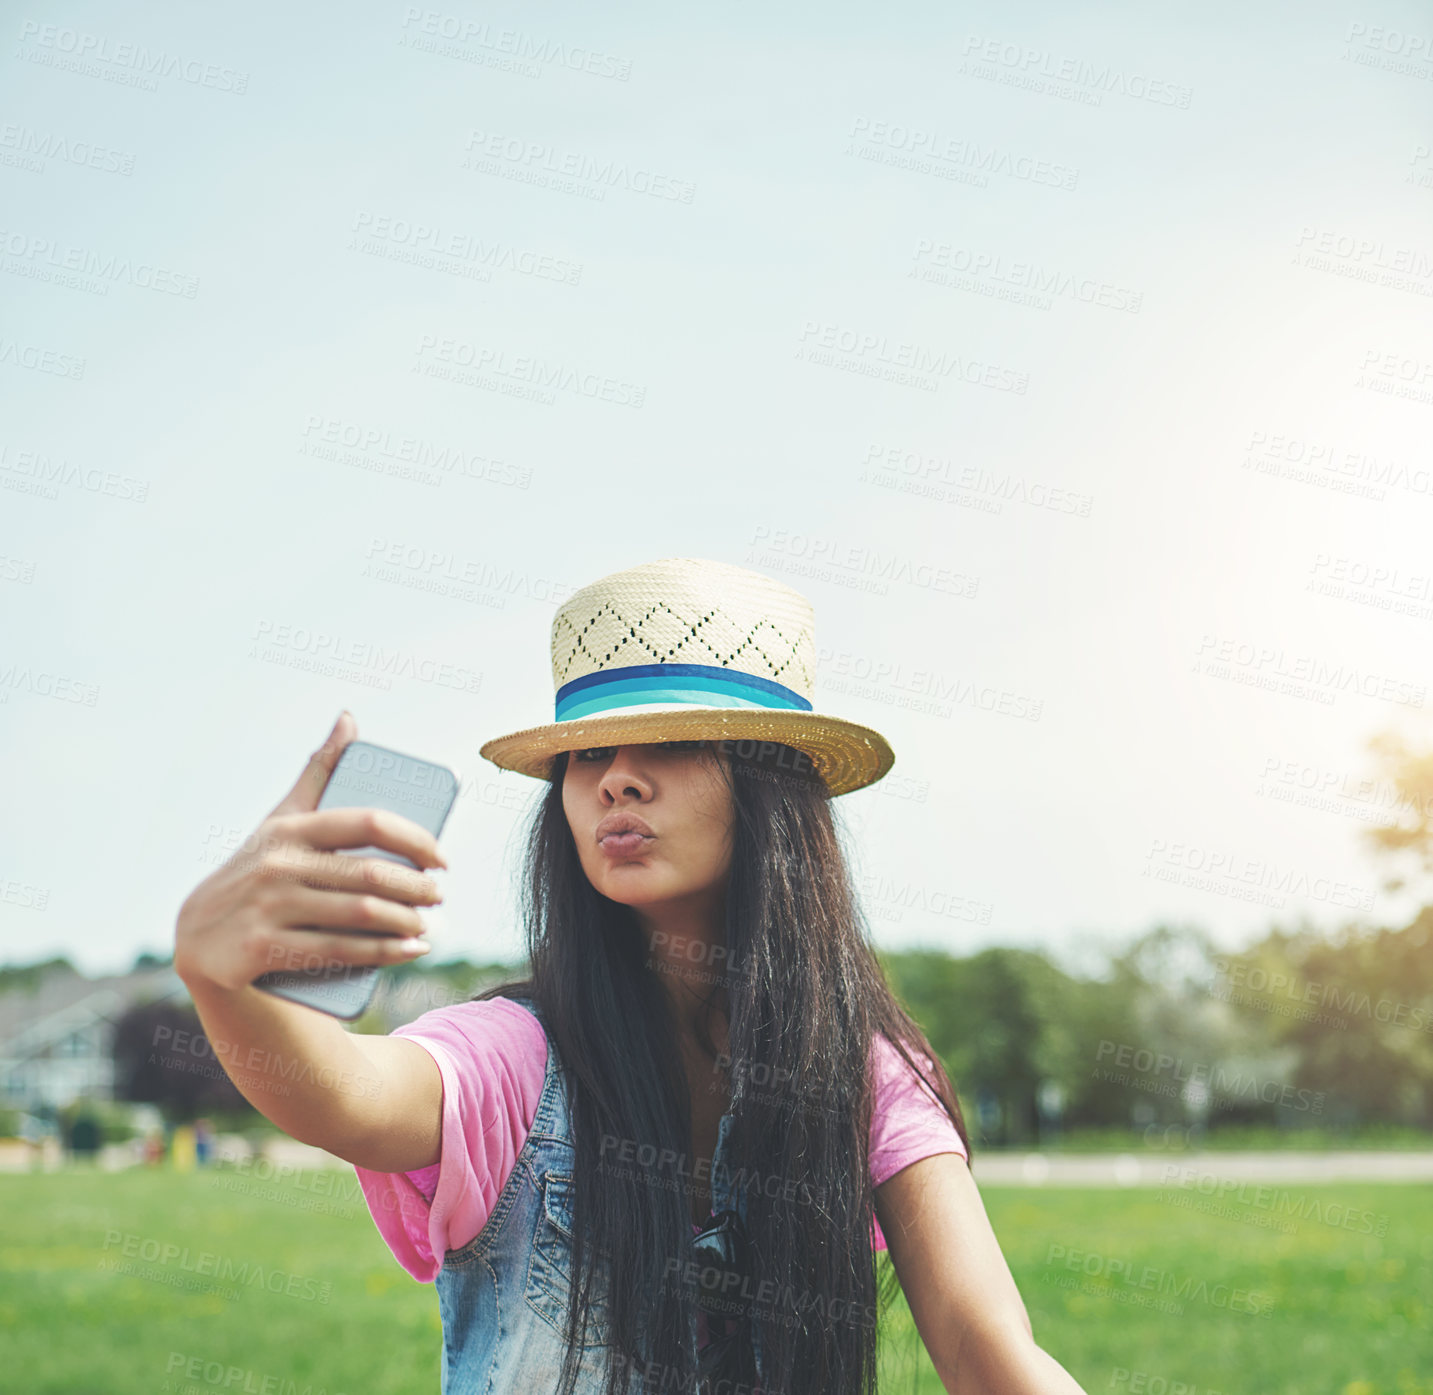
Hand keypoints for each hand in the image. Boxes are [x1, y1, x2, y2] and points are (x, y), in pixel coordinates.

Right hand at [174, 711, 446, 992]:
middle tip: (438, 895)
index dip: (416, 839)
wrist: (199, 937)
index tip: (441, 858)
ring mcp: (268, 907)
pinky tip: (412, 950)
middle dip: (417, 888)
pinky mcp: (262, 949)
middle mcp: (278, 864)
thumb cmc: (258, 869)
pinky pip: (339, 951)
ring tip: (428, 925)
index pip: (368, 823)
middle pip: (370, 874)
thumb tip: (349, 719)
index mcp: (291, 828)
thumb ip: (318, 773)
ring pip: (360, 915)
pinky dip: (385, 953)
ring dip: (407, 922)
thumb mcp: (282, 820)